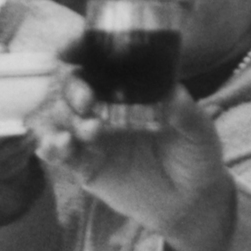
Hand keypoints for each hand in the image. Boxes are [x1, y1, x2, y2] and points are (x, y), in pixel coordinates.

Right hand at [31, 62, 236, 250]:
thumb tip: (171, 93)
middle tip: (88, 101)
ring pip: (63, 120)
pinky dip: (52, 148)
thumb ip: (185, 111)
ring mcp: (93, 138)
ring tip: (91, 131)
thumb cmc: (195, 155)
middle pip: (73, 89)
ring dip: (67, 121)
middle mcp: (106, 109)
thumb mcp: (198, 129)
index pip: (98, 64)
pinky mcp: (87, 167)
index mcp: (129, 90)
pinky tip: (56, 147)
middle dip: (74, 90)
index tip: (67, 50)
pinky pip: (61, 155)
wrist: (191, 201)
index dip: (79, 52)